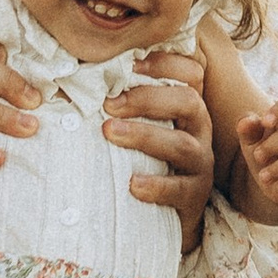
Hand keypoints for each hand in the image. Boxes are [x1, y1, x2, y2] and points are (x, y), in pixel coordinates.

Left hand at [106, 50, 214, 249]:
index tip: (131, 63)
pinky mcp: (194, 197)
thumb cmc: (143, 159)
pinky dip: (156, 186)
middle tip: (108, 104)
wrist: (163, 214)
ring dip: (144, 135)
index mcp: (187, 108)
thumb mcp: (139, 126)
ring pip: (183, 145)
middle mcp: (199, 131)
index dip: (166, 64)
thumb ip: (122, 103)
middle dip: (147, 98)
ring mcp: (200, 164)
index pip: (191, 74)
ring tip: (109, 133)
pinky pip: (180, 189)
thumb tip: (76, 78)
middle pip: (189, 102)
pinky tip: (132, 183)